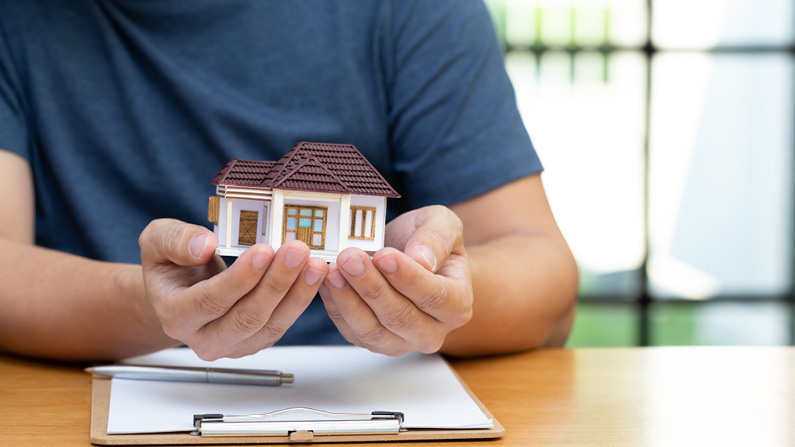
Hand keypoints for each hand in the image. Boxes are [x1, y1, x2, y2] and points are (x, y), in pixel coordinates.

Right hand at [138, 219, 327, 359]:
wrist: (180, 289)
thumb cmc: (171, 264)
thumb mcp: (158, 240)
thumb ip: (174, 240)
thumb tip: (204, 245)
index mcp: (175, 315)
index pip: (210, 301)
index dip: (240, 278)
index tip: (264, 251)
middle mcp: (203, 338)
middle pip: (245, 317)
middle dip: (276, 283)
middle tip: (297, 251)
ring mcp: (232, 345)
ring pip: (269, 325)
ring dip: (296, 293)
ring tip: (314, 263)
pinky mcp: (255, 341)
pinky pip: (282, 324)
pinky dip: (300, 299)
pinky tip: (313, 275)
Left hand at [318, 205, 472, 355]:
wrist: (411, 258)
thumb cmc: (428, 242)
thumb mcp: (442, 224)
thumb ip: (437, 237)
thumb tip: (423, 260)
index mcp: (457, 304)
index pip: (434, 296)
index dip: (407, 278)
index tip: (385, 256)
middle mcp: (433, 331)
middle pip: (400, 317)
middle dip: (371, 286)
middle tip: (349, 258)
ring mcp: (402, 341)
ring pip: (373, 330)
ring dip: (349, 299)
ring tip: (333, 270)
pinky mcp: (373, 341)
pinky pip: (351, 330)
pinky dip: (336, 306)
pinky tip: (327, 281)